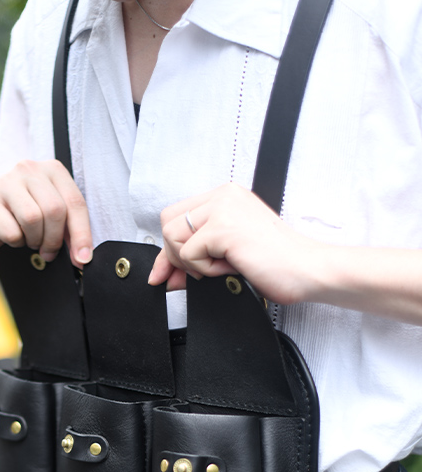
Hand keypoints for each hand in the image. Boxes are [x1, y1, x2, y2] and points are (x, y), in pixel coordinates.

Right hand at [0, 159, 92, 267]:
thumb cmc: (28, 220)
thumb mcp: (55, 219)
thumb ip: (70, 230)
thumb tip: (82, 257)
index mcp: (53, 170)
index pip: (75, 202)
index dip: (81, 235)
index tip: (82, 260)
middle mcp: (29, 169)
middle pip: (54, 210)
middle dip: (54, 239)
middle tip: (49, 251)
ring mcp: (6, 181)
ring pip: (32, 218)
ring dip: (34, 240)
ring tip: (31, 241)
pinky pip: (11, 231)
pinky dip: (16, 243)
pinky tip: (13, 237)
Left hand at [149, 183, 325, 304]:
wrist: (308, 270)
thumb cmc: (278, 264)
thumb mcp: (228, 256)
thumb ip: (196, 258)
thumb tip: (164, 275)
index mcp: (225, 197)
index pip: (177, 217)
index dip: (169, 249)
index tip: (168, 274)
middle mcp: (223, 196)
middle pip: (168, 223)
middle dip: (174, 256)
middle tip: (199, 272)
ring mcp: (222, 208)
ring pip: (172, 238)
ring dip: (192, 263)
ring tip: (223, 267)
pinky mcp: (223, 227)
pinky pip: (188, 254)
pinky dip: (204, 270)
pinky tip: (230, 267)